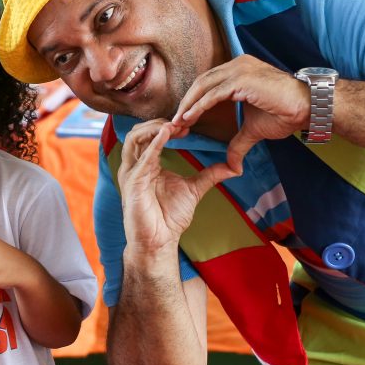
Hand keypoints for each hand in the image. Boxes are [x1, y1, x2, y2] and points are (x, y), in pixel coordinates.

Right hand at [118, 119, 235, 253]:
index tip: (188, 126)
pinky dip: (154, 144)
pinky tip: (167, 134)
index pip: (150, 136)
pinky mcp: (133, 184)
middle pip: (139, 132)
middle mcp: (135, 167)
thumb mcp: (194, 189)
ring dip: (154, 128)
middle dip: (160, 123)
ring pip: (134, 139)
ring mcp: (131, 174)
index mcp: (146, 165)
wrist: (160, 242)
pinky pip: (142, 158)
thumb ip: (210, 175)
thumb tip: (233, 167)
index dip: (167, 127)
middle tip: (182, 123)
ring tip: (174, 126)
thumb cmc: (169, 218)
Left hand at [172, 55, 312, 172]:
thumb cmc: (285, 113)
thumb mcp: (254, 130)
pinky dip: (198, 107)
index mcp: (238, 71)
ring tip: (177, 123)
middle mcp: (237, 65)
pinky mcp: (241, 79)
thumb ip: (239, 144)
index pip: (207, 84)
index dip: (193, 103)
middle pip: (201, 83)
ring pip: (203, 86)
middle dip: (185, 105)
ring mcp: (239, 69)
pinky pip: (213, 94)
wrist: (307, 107)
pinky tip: (189, 119)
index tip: (182, 123)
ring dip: (187, 106)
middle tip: (173, 125)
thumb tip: (232, 165)